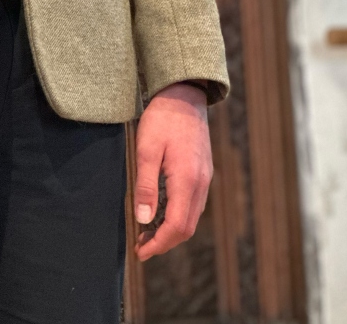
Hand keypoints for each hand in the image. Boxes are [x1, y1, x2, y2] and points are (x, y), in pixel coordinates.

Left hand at [133, 82, 211, 260]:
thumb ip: (146, 186)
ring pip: (192, 217)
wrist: (183, 95)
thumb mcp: (146, 150)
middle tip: (141, 245)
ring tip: (147, 232)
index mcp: (188, 181)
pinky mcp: (203, 171)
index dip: (159, 244)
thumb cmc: (162, 119)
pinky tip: (161, 211)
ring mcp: (205, 178)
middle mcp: (201, 184)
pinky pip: (193, 204)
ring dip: (171, 230)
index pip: (177, 227)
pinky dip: (178, 215)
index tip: (140, 252)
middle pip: (187, 228)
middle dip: (165, 242)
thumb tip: (144, 220)